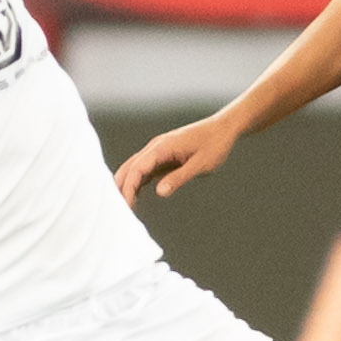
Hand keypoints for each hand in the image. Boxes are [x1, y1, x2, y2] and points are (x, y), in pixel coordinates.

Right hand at [113, 114, 238, 205]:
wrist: (223, 129)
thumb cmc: (214, 145)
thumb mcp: (201, 164)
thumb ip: (179, 177)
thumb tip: (159, 193)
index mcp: (162, 147)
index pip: (137, 168)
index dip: (128, 187)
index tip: (125, 205)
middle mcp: (155, 148)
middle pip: (129, 168)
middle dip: (120, 188)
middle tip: (117, 211)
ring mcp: (158, 152)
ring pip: (134, 169)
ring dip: (126, 186)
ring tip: (122, 208)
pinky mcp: (163, 157)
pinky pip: (144, 171)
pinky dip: (136, 184)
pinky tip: (134, 199)